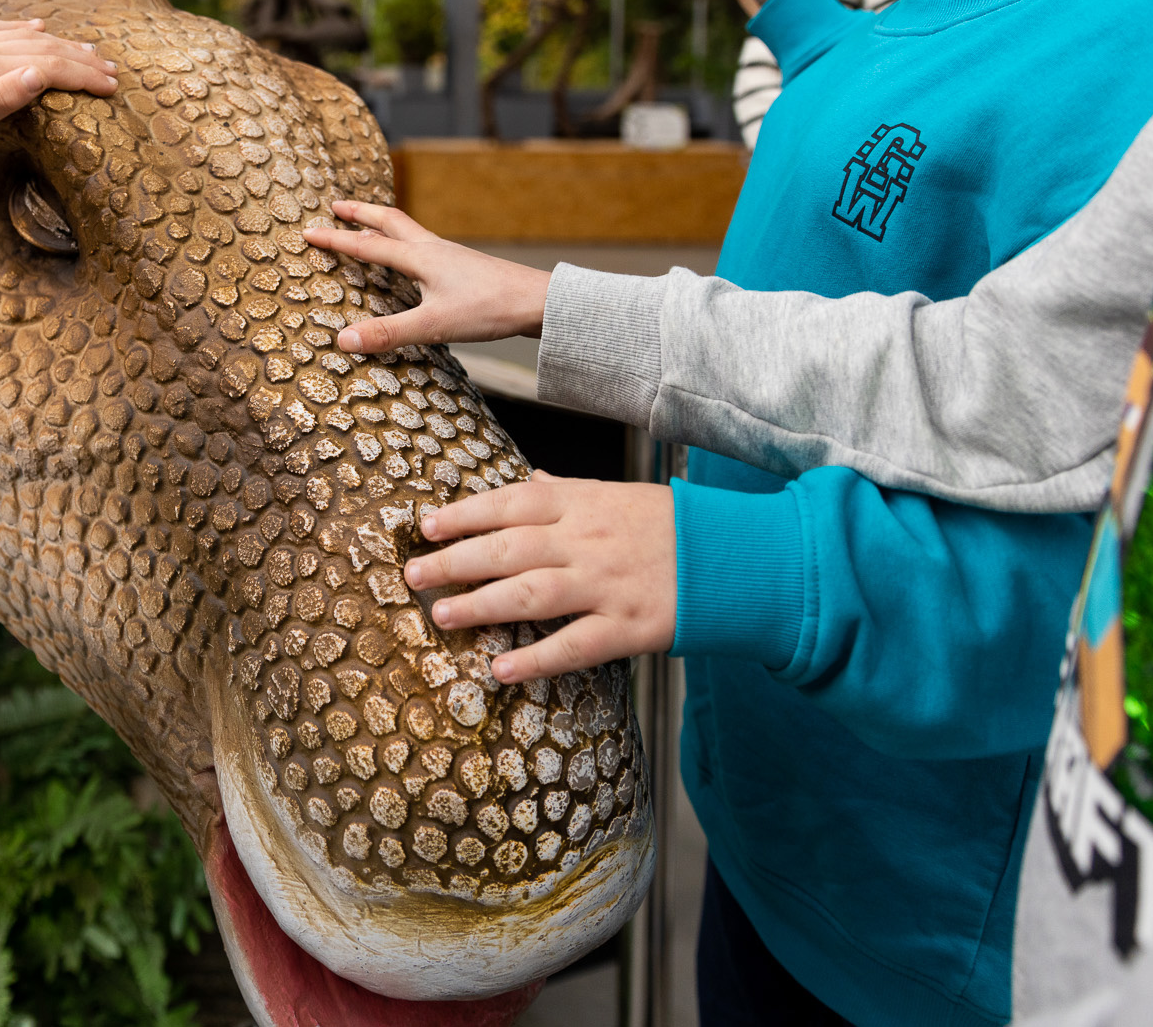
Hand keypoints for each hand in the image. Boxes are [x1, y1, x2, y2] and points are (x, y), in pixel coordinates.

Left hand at [0, 19, 117, 169]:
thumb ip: (0, 99)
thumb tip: (40, 73)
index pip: (47, 66)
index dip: (83, 76)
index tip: (112, 87)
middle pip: (41, 47)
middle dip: (80, 58)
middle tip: (113, 71)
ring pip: (22, 35)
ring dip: (59, 42)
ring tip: (88, 50)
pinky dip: (22, 27)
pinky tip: (34, 25)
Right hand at [300, 201, 550, 351]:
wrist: (539, 302)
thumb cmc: (490, 309)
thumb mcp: (434, 325)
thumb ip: (388, 333)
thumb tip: (343, 340)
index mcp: (421, 258)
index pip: (368, 245)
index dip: (336, 240)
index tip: (309, 232)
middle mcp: (434, 249)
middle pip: (390, 221)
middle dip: (360, 213)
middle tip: (336, 205)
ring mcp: (451, 256)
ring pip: (409, 230)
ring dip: (384, 224)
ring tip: (369, 224)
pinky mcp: (465, 266)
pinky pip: (426, 245)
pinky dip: (407, 241)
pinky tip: (415, 257)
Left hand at [405, 473, 676, 681]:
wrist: (739, 556)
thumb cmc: (672, 524)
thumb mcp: (618, 494)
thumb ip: (568, 493)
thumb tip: (528, 481)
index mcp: (583, 502)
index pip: (510, 503)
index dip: (464, 515)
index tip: (426, 526)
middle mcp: (588, 541)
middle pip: (508, 549)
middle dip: (455, 562)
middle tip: (413, 576)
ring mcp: (607, 585)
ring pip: (531, 594)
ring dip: (481, 606)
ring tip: (440, 616)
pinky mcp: (629, 628)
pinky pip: (574, 646)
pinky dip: (535, 660)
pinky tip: (500, 670)